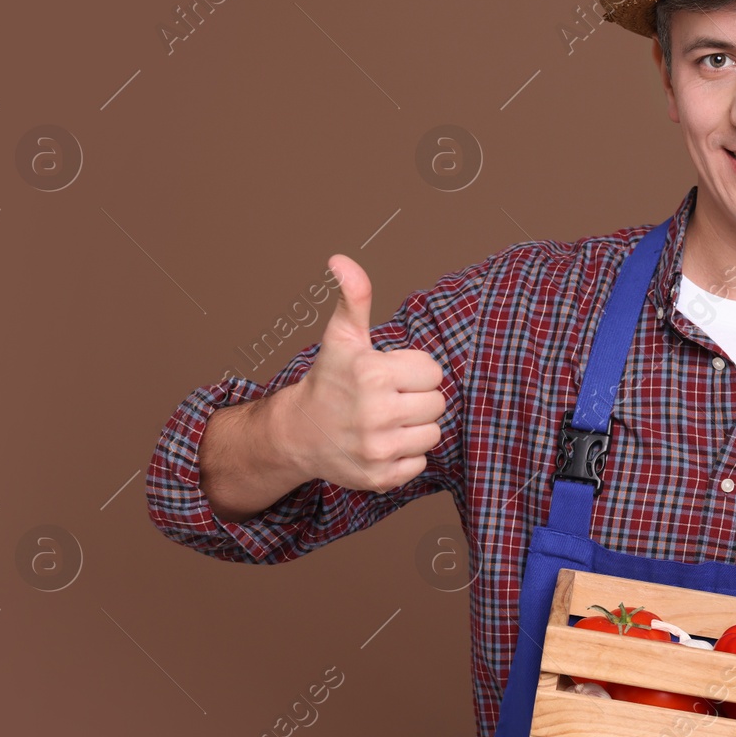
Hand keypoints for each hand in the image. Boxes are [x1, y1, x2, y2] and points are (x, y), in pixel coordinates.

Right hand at [283, 254, 446, 492]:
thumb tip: (341, 259)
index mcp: (372, 374)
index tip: (388, 374)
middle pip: (437, 403)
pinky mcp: (381, 477)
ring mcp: (378, 449)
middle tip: (387, 398)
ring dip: (414, 427)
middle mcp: (375, 414)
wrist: (298, 433)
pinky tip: (382, 443)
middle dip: (416, 398)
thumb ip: (353, 298)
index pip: (433, 371)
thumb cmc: (329, 380)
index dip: (413, 370)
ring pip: (433, 433)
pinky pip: (421, 463)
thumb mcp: (342, 337)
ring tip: (386, 421)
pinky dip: (406, 455)